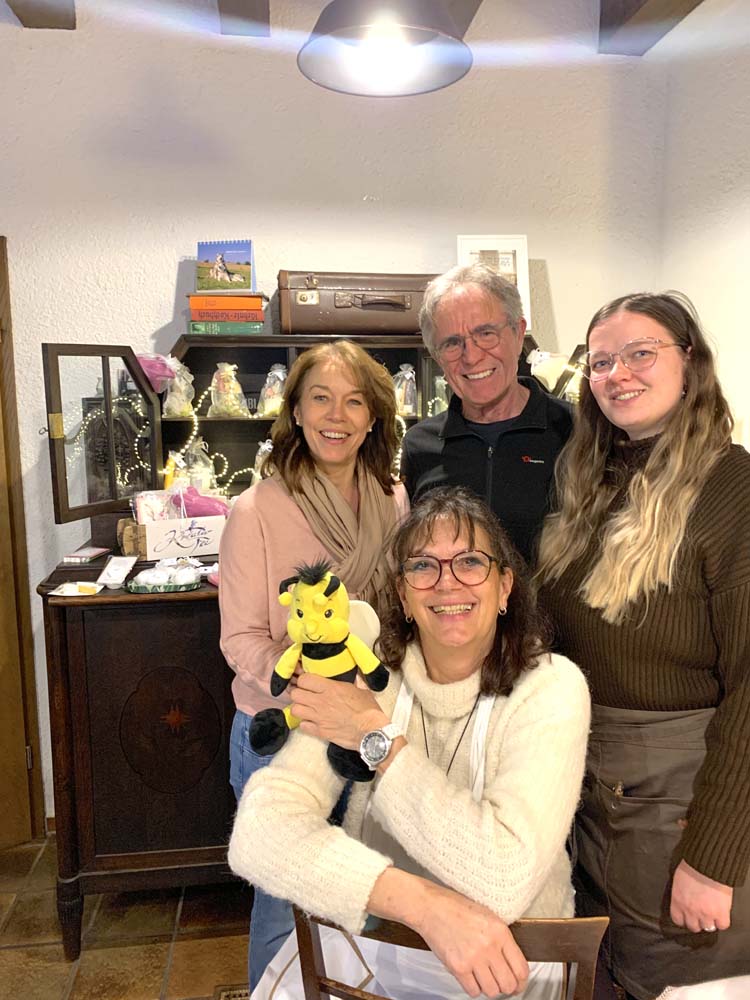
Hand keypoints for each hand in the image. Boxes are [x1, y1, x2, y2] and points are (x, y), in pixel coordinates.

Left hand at [290, 673, 386, 749]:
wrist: (372, 732)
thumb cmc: (369, 711)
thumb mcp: (361, 690)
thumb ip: (351, 682)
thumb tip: (352, 676)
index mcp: (331, 688)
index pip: (304, 679)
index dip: (304, 680)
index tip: (308, 682)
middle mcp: (321, 701)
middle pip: (295, 694)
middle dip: (298, 693)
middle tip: (305, 695)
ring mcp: (319, 717)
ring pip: (295, 709)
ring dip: (300, 708)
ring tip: (307, 708)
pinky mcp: (320, 732)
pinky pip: (302, 725)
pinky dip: (305, 723)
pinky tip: (312, 721)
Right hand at [415, 882, 528, 997]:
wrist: (430, 907)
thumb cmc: (456, 908)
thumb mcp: (488, 916)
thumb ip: (502, 939)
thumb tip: (512, 963)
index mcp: (500, 931)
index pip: (521, 969)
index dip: (521, 982)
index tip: (518, 984)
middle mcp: (489, 945)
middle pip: (508, 984)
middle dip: (506, 988)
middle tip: (501, 984)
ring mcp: (473, 957)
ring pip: (491, 991)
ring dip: (488, 988)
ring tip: (483, 977)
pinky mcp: (457, 967)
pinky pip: (473, 991)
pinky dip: (473, 988)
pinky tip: (470, 976)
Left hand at [670, 859, 732, 932]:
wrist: (708, 862)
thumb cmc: (693, 865)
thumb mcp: (678, 879)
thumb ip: (680, 892)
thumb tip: (683, 896)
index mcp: (678, 901)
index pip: (677, 920)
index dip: (684, 919)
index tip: (687, 917)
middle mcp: (690, 910)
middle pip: (693, 927)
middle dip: (697, 921)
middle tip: (701, 914)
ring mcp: (706, 913)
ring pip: (708, 928)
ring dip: (710, 922)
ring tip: (712, 913)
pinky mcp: (720, 913)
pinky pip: (722, 925)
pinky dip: (723, 921)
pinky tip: (721, 913)